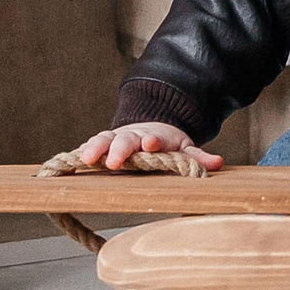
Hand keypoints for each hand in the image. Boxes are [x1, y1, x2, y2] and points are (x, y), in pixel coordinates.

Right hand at [72, 122, 223, 171]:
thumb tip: (218, 163)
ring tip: (86, 158)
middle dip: (119, 149)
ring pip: (103, 139)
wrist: (148, 126)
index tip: (150, 144)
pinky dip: (81, 150)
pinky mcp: (103, 144)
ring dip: (95, 148)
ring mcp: (116, 138)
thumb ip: (198, 158)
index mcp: (154, 138)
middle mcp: (133, 136)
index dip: (151, 142)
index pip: (153, 139)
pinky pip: (91, 145)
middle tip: (113, 162)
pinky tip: (71, 159)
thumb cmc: (166, 143)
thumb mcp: (185, 148)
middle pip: (125, 140)